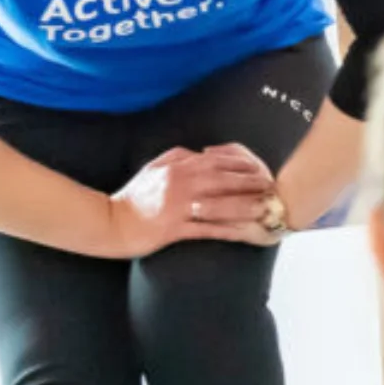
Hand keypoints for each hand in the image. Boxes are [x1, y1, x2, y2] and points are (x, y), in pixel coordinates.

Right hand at [102, 144, 277, 256]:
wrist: (112, 223)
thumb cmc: (134, 196)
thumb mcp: (153, 168)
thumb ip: (177, 156)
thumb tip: (199, 152)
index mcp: (178, 167)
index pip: (217, 161)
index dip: (241, 164)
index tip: (260, 166)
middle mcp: (181, 184)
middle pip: (224, 181)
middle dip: (250, 183)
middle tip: (271, 186)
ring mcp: (179, 208)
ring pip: (220, 205)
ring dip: (245, 207)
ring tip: (265, 208)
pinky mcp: (175, 230)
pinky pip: (207, 229)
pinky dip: (227, 230)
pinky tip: (243, 232)